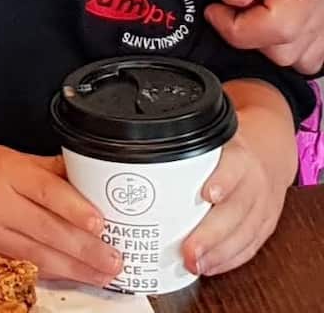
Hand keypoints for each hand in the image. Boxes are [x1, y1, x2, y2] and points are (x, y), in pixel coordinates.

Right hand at [0, 143, 121, 286]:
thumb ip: (38, 169)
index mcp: (3, 169)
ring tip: (104, 275)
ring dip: (76, 268)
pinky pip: (19, 267)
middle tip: (117, 260)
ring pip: (39, 255)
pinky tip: (68, 279)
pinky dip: (47, 275)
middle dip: (87, 249)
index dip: (76, 209)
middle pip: (49, 229)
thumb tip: (78, 174)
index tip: (102, 223)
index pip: (47, 190)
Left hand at [182, 125, 288, 276]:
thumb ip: (184, 150)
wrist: (269, 155)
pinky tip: (211, 266)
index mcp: (239, 157)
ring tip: (195, 265)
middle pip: (236, 211)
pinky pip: (250, 247)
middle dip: (212, 234)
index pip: (234, 168)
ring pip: (245, 234)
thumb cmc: (229, 151)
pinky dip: (230, 260)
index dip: (223, 181)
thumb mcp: (211, 141)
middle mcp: (254, 183)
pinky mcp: (265, 226)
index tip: (207, 195)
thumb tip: (138, 160)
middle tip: (189, 250)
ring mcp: (263, 207)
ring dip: (219, 254)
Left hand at [208, 0, 323, 71]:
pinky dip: (293, 37)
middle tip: (228, 1)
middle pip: (291, 48)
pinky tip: (269, 6)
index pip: (279, 25)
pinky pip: (319, 44)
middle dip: (251, 33)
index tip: (214, 8)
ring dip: (272, 39)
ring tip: (250, 2)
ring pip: (307, 54)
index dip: (237, 28)